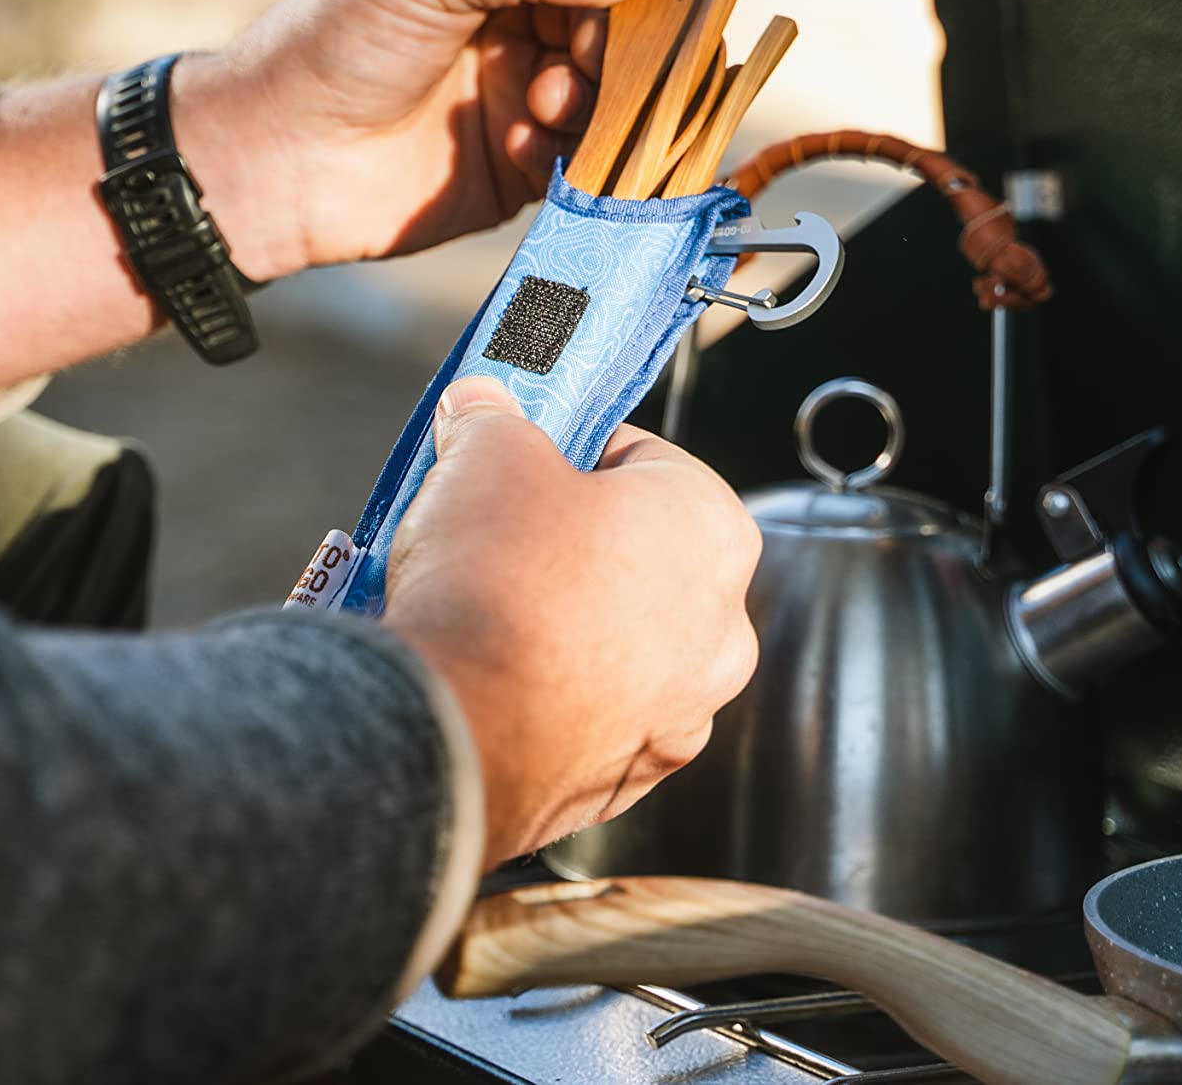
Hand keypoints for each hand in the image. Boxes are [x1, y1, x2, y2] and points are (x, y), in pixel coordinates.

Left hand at [169, 0, 655, 280]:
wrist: (276, 157)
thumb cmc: (338, 40)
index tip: (622, 10)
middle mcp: (520, 4)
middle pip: (621, 18)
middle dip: (614, 46)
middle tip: (578, 69)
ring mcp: (524, 81)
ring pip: (613, 88)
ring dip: (593, 100)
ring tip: (542, 108)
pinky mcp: (522, 157)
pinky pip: (583, 153)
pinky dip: (567, 152)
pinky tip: (516, 150)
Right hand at [383, 376, 761, 864]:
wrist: (461, 730)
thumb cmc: (499, 587)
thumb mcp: (485, 454)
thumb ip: (493, 420)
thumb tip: (480, 407)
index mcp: (713, 528)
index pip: (644, 459)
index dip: (570, 450)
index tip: (523, 457)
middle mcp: (721, 627)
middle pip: (636, 554)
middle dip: (569, 540)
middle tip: (497, 532)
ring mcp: (682, 711)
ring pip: (619, 641)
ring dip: (564, 623)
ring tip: (487, 610)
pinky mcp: (630, 775)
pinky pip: (592, 713)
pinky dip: (551, 696)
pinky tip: (494, 677)